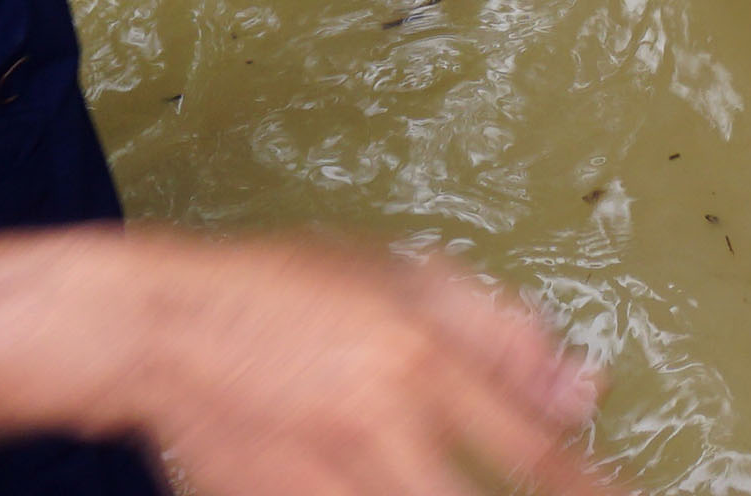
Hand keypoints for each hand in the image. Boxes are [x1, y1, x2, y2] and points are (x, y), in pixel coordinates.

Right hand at [108, 231, 611, 495]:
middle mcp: (380, 422)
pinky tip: (397, 490)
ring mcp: (326, 476)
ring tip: (440, 484)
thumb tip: (587, 384)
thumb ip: (499, 329)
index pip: (530, 445)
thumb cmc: (279, 289)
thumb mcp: (400, 276)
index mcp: (419, 354)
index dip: (589, 486)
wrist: (162, 329)